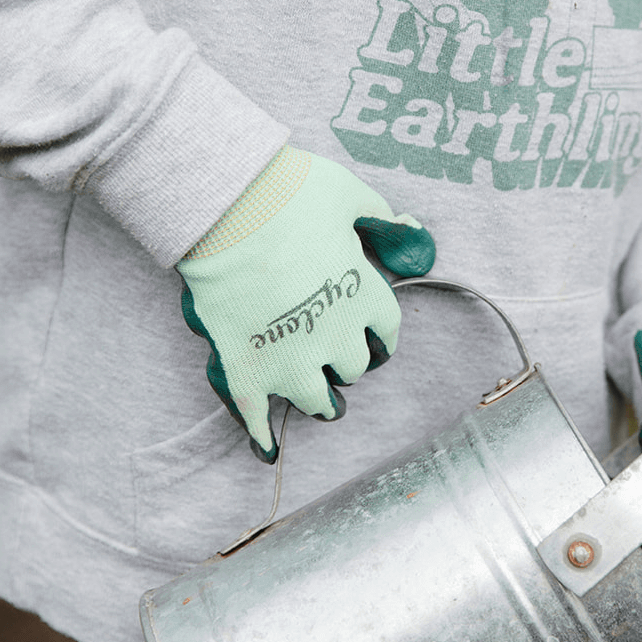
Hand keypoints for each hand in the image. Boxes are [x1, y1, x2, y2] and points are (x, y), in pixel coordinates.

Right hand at [177, 146, 434, 459]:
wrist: (229, 205)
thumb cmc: (292, 191)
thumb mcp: (352, 195)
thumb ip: (383, 220)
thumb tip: (412, 230)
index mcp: (368, 298)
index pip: (387, 334)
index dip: (378, 337)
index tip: (371, 339)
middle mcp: (338, 338)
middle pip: (354, 369)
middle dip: (346, 364)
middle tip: (333, 358)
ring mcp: (292, 359)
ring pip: (318, 402)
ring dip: (319, 402)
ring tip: (316, 402)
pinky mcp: (248, 371)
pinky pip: (257, 418)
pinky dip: (262, 437)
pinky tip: (267, 449)